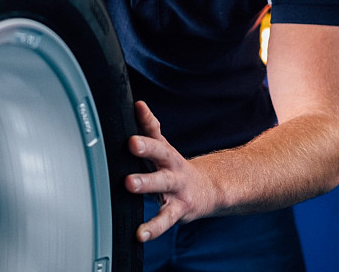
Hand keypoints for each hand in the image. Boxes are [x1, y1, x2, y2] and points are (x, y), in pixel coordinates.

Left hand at [125, 101, 216, 241]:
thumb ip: (150, 128)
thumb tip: (137, 104)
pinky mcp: (179, 210)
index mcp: (166, 153)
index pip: (156, 131)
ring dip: (146, 183)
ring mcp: (177, 189)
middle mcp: (173, 168)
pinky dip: (152, 228)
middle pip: (161, 155)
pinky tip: (140, 234)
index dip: (147, 119)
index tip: (137, 107)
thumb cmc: (175, 169)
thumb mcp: (164, 149)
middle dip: (146, 149)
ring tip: (129, 184)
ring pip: (162, 185)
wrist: (208, 191)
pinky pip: (165, 220)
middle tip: (131, 143)